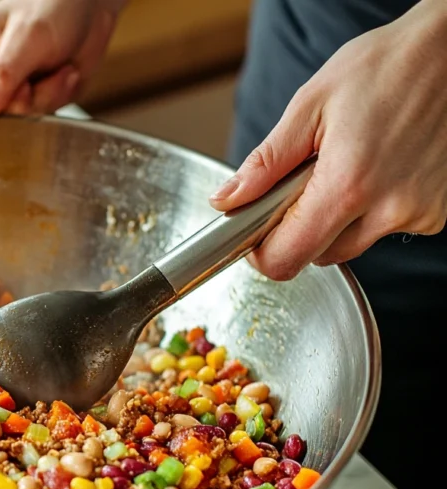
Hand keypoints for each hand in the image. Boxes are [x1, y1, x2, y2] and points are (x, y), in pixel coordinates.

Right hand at [0, 0, 123, 121]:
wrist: (88, 7)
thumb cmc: (56, 6)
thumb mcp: (30, 39)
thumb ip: (1, 78)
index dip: (3, 104)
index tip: (26, 81)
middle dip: (30, 100)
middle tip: (45, 68)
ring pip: (18, 120)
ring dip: (48, 98)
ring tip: (57, 68)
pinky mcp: (18, 97)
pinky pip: (34, 119)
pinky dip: (56, 101)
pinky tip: (60, 76)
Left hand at [209, 0, 446, 280]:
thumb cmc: (388, 65)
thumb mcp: (311, 104)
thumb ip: (266, 162)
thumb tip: (228, 200)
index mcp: (349, 184)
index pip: (288, 257)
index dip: (262, 252)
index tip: (255, 231)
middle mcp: (389, 208)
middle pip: (318, 255)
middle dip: (299, 228)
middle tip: (304, 180)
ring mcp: (418, 212)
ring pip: (351, 245)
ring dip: (335, 219)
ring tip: (346, 165)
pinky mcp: (437, 212)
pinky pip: (384, 228)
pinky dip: (371, 209)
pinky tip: (378, 168)